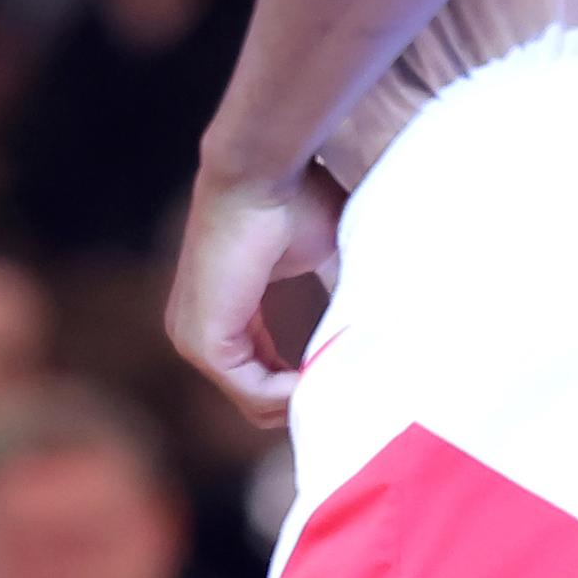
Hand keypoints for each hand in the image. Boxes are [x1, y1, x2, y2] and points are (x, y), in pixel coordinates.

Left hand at [163, 162, 343, 426]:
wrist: (259, 173)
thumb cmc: (292, 200)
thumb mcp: (321, 256)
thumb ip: (339, 293)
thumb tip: (383, 320)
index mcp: (223, 314)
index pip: (259, 377)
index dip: (305, 386)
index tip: (348, 379)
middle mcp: (198, 332)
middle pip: (258, 400)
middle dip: (305, 401)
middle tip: (355, 392)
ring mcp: (195, 340)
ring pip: (257, 404)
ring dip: (304, 399)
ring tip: (346, 382)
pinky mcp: (205, 342)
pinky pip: (254, 394)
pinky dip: (293, 394)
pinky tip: (324, 376)